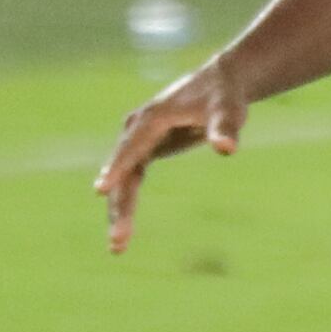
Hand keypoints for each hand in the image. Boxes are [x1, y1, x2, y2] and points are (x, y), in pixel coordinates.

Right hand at [94, 63, 248, 249]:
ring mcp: (137, 140)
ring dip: (119, 210)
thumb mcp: (229, 112)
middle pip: (123, 170)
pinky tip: (124, 231)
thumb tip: (226, 147)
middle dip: (119, 205)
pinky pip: (130, 180)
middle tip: (117, 240)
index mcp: (152, 118)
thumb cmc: (225, 98)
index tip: (101, 190)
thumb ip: (225, 128)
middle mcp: (137, 129)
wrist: (220, 84)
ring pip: (123, 179)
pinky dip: (126, 203)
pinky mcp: (144, 150)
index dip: (117, 167)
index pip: (131, 147)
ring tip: (118, 247)